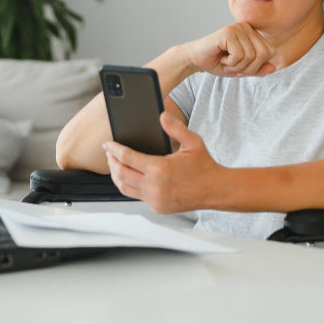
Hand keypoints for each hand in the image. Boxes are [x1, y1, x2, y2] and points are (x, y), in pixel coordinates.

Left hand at [103, 113, 221, 212]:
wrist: (216, 190)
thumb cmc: (205, 166)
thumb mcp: (193, 142)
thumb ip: (175, 128)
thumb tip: (162, 115)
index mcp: (160, 169)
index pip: (127, 158)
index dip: (114, 150)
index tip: (108, 145)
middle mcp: (154, 186)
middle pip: (121, 174)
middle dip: (111, 163)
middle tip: (109, 154)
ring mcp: (155, 199)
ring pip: (125, 188)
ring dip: (117, 176)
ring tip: (115, 166)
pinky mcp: (158, 207)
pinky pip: (136, 196)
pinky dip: (130, 186)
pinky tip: (130, 177)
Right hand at [180, 21, 275, 77]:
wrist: (195, 60)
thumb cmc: (218, 62)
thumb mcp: (241, 70)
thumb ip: (258, 69)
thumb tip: (274, 68)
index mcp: (253, 33)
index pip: (270, 52)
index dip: (257, 66)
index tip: (240, 66)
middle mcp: (247, 27)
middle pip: (264, 54)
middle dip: (249, 67)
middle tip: (232, 66)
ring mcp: (238, 28)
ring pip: (251, 56)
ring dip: (237, 66)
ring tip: (225, 61)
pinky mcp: (228, 32)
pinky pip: (239, 54)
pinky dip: (230, 62)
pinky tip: (221, 57)